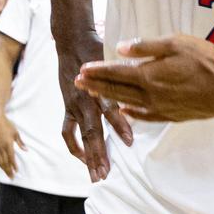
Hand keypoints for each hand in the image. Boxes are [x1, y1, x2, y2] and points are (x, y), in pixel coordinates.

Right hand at [0, 114, 26, 178]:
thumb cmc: (7, 125)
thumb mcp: (16, 133)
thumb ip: (20, 143)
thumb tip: (26, 150)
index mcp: (8, 144)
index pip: (11, 158)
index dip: (14, 165)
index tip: (16, 171)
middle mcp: (1, 148)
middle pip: (5, 162)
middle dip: (9, 170)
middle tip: (12, 177)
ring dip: (3, 169)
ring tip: (7, 174)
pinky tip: (1, 166)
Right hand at [57, 32, 132, 181]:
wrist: (72, 40)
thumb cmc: (97, 47)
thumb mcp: (114, 59)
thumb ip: (126, 76)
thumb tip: (145, 87)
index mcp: (99, 87)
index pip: (109, 110)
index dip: (119, 126)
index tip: (129, 141)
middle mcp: (86, 99)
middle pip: (93, 131)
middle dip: (99, 153)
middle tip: (105, 173)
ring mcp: (75, 105)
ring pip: (82, 135)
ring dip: (87, 156)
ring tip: (95, 173)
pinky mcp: (68, 106)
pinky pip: (68, 131)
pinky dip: (74, 145)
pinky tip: (81, 157)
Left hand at [76, 35, 213, 121]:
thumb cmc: (205, 62)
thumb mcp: (175, 43)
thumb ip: (146, 46)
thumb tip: (121, 48)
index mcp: (149, 75)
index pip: (116, 72)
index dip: (98, 70)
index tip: (82, 69)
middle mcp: (150, 95)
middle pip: (117, 90)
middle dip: (96, 85)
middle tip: (78, 83)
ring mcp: (160, 108)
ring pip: (128, 103)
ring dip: (109, 98)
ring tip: (95, 95)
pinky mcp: (172, 115)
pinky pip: (145, 116)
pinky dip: (131, 113)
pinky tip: (126, 111)